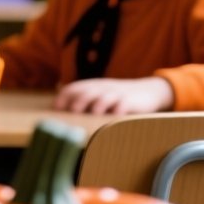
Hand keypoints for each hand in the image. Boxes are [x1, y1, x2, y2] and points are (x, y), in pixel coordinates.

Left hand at [55, 77, 174, 113]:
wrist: (148, 90)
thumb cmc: (116, 97)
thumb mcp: (99, 93)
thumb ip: (82, 99)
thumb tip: (58, 111)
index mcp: (92, 86)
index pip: (73, 88)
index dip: (64, 97)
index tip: (56, 108)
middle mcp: (103, 88)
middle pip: (87, 92)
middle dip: (78, 101)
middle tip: (72, 111)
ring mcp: (117, 93)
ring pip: (104, 97)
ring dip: (97, 105)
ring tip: (92, 114)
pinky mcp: (131, 101)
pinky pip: (124, 105)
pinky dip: (118, 110)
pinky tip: (114, 117)